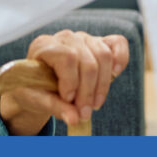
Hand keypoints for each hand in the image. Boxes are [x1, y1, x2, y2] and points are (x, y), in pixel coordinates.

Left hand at [0, 31, 128, 134]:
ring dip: (102, 85)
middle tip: (84, 112)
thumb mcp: (37, 99)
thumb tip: (74, 119)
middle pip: (87, 61)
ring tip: (95, 104)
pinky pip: (117, 43)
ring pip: (104, 55)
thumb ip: (55, 107)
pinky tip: (116, 74)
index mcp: (44, 46)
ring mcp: (83, 38)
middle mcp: (65, 38)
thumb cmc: (35, 89)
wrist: (39, 84)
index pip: (67, 57)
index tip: (68, 100)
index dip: (71, 82)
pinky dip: (121, 58)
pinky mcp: (98, 43)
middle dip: (88, 91)